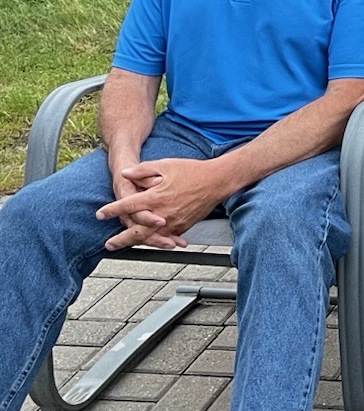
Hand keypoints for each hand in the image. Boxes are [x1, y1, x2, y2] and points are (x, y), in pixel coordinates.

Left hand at [96, 157, 221, 249]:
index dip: (111, 210)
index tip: (100, 214)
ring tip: (126, 246)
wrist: (217, 180)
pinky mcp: (184, 225)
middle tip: (108, 245)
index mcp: (155, 196)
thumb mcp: (165, 165)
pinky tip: (151, 242)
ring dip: (136, 243)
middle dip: (120, 239)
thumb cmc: (192, 170)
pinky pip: (167, 237)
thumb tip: (125, 173)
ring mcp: (174, 221)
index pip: (127, 206)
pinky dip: (157, 241)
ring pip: (151, 237)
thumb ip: (142, 170)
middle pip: (136, 231)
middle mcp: (162, 212)